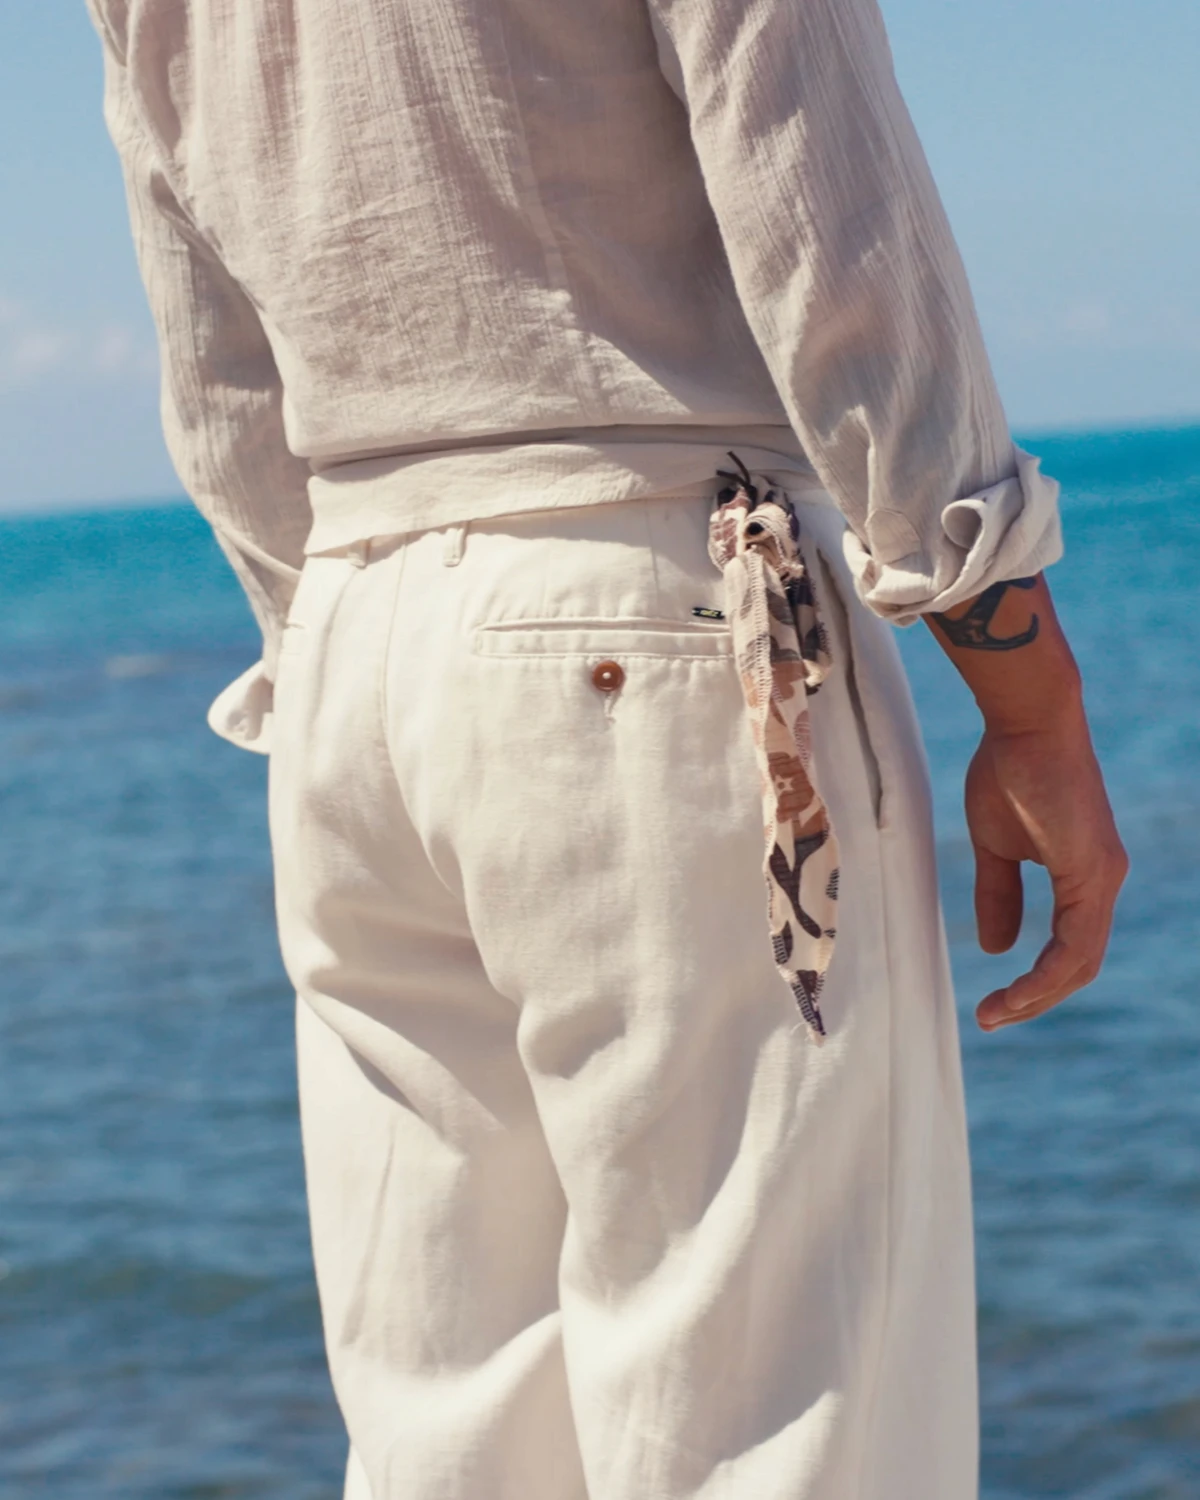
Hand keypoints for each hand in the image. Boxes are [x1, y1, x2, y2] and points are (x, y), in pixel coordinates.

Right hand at [964, 713, 1127, 1030]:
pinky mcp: (1094, 871)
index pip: (1070, 950)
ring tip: (995, 1014)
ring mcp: (1104, 877)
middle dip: (1035, 1001)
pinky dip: (1046, 975)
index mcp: (1085, 876)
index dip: (1034, 983)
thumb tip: (997, 948)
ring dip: (1038, 997)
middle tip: (991, 1019)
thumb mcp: (995, 847)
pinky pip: (1077, 943)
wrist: (1025, 723)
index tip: (992, 1004)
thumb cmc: (1008, 770)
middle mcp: (1104, 881)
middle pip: (1079, 966)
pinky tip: (1017, 989)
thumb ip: (997, 895)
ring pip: (1081, 962)